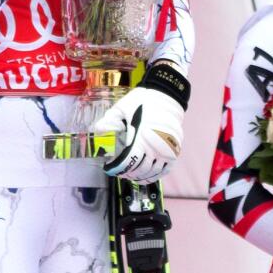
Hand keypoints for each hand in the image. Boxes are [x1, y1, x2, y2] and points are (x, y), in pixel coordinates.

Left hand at [96, 63, 188, 182]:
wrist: (167, 95)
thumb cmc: (143, 101)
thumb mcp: (122, 107)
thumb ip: (109, 120)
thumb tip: (97, 130)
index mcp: (141, 137)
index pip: (128, 162)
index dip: (117, 169)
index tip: (109, 168)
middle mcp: (155, 146)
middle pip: (139, 169)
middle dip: (126, 173)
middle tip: (118, 172)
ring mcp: (166, 150)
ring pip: (151, 172)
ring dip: (138, 176)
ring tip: (129, 174)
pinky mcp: (174, 151)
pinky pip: (164, 170)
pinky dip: (153, 176)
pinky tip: (144, 177)